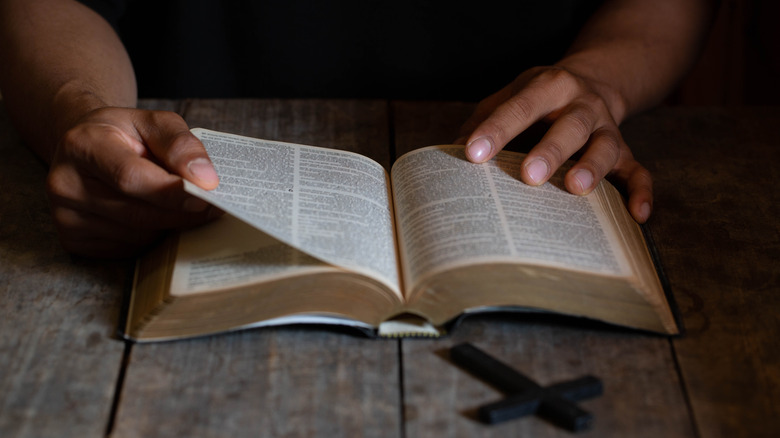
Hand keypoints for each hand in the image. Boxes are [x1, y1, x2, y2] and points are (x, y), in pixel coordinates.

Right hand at [46, 107, 220, 256]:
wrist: (85, 148)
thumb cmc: (124, 135)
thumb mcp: (153, 123)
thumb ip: (180, 144)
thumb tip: (205, 179)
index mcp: (82, 145)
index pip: (131, 177)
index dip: (172, 191)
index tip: (207, 194)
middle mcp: (65, 183)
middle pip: (136, 213)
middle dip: (181, 213)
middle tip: (214, 207)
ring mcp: (65, 216)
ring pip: (137, 236)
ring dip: (168, 226)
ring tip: (181, 206)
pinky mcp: (73, 240)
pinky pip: (129, 248)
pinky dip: (151, 237)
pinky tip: (155, 217)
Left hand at [460, 66, 652, 222]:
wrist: (592, 81)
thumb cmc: (537, 99)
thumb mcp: (509, 96)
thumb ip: (482, 121)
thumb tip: (449, 157)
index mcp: (549, 86)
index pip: (521, 106)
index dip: (497, 129)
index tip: (473, 152)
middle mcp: (582, 105)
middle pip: (570, 126)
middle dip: (550, 151)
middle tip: (528, 176)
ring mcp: (606, 128)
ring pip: (606, 147)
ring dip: (592, 167)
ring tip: (576, 189)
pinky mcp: (625, 151)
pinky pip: (638, 172)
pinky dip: (641, 193)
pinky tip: (637, 217)